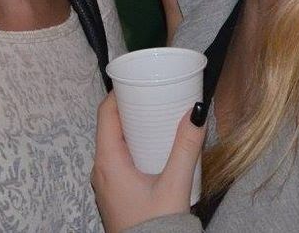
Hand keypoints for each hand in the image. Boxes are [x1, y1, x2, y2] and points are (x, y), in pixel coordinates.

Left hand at [92, 93, 205, 232]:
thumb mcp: (175, 184)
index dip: (119, 92)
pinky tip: (154, 148)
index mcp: (108, 162)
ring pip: (114, 144)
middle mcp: (101, 170)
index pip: (105, 114)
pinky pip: (118, 160)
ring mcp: (106, 184)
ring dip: (133, 128)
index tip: (138, 80)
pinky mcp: (114, 194)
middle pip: (110, 127)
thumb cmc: (156, 226)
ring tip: (157, 117)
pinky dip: (133, 146)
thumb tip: (196, 111)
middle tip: (153, 95)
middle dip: (130, 108)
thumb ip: (187, 147)